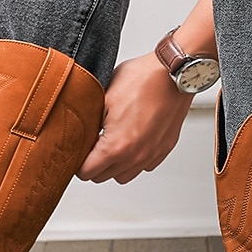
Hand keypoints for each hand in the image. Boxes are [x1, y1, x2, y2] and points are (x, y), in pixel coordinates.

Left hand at [77, 52, 192, 183]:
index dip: (77, 162)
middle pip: (102, 177)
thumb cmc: (142, 80)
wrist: (173, 73)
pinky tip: (131, 141)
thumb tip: (78, 134)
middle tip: (92, 144)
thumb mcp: (102, 98)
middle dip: (94, 164)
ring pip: (123, 176)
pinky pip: (143, 166)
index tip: (78, 151)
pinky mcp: (163, 150)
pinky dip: (134, 159)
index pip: (86, 172)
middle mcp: (135, 157)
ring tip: (112, 144)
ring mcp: (150, 155)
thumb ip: (88, 123)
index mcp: (115, 147)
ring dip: (114, 165)